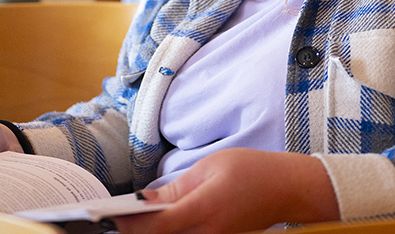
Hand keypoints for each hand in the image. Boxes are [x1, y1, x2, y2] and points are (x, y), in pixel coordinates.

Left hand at [111, 149, 338, 233]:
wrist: (288, 189)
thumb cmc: (251, 170)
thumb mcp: (211, 167)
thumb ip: (175, 190)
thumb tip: (142, 203)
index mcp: (205, 209)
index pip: (157, 226)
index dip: (128, 225)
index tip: (106, 216)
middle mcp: (209, 233)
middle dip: (134, 231)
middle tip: (113, 218)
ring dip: (151, 233)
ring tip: (131, 220)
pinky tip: (157, 223)